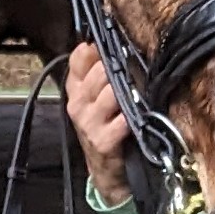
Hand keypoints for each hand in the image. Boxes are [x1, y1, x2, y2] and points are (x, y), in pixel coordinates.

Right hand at [63, 41, 131, 203]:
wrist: (105, 170)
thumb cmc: (103, 129)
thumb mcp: (94, 100)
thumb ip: (94, 72)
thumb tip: (102, 43)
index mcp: (75, 89)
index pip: (80, 57)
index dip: (99, 48)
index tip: (115, 46)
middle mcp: (78, 103)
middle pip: (99, 72)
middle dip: (120, 68)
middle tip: (135, 67)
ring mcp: (89, 123)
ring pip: (111, 92)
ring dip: (128, 90)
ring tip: (139, 90)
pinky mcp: (102, 141)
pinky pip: (121, 120)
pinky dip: (131, 116)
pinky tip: (138, 114)